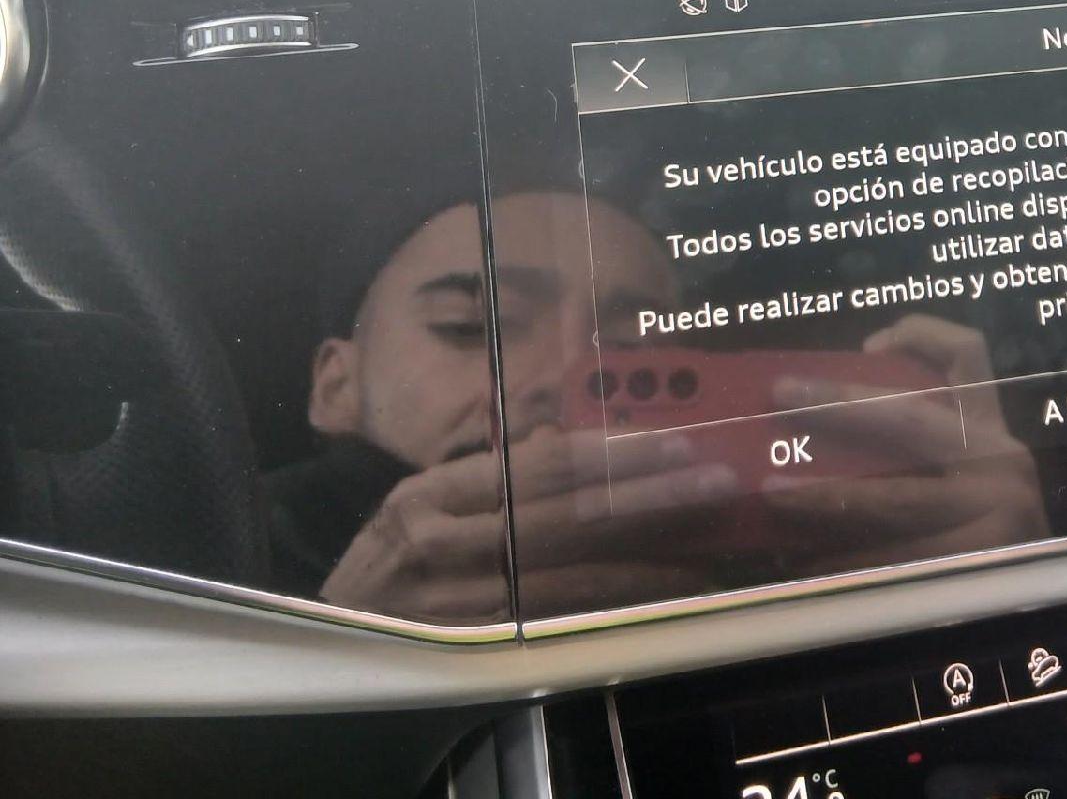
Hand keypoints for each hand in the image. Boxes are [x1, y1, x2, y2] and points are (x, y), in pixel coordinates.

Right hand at [320, 427, 738, 620]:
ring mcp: (458, 607)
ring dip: (652, 557)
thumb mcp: (420, 506)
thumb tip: (579, 444)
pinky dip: (624, 604)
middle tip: (714, 482)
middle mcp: (441, 547)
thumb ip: (495, 476)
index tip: (672, 441)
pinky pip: (564, 623)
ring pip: (574, 575)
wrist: (324, 646)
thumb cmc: (385, 565)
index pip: (535, 467)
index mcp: (430, 496)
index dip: (611, 454)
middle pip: (565, 516)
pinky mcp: (476, 652)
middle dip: (649, 497)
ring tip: (712, 538)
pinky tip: (670, 590)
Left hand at [760, 315, 1046, 570]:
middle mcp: (999, 461)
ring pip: (893, 497)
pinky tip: (807, 564)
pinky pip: (893, 559)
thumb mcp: (973, 479)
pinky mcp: (977, 565)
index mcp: (993, 432)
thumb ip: (923, 451)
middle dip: (837, 403)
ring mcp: (995, 514)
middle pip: (909, 418)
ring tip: (774, 492)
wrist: (1046, 608)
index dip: (919, 334)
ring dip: (825, 494)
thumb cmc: (990, 538)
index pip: (969, 354)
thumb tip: (825, 434)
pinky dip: (845, 561)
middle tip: (780, 398)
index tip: (866, 346)